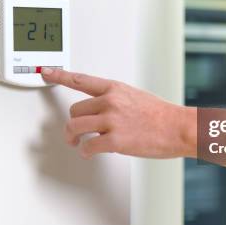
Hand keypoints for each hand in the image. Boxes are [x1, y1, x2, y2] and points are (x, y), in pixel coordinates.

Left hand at [41, 68, 195, 158]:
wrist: (178, 127)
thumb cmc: (161, 115)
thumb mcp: (135, 97)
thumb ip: (114, 100)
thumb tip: (100, 110)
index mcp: (114, 89)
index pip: (80, 79)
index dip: (60, 75)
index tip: (47, 72)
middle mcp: (110, 102)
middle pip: (74, 110)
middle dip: (73, 123)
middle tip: (75, 133)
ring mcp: (111, 121)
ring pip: (75, 127)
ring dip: (73, 138)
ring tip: (77, 143)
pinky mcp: (115, 141)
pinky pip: (88, 146)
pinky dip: (85, 151)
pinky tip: (89, 151)